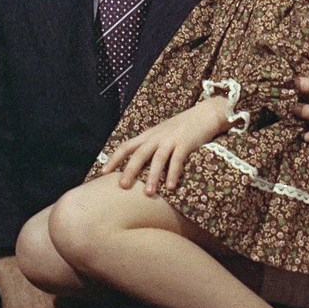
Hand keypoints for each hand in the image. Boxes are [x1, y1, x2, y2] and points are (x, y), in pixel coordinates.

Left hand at [100, 98, 231, 194]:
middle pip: (139, 154)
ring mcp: (171, 139)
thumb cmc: (184, 127)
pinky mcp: (186, 143)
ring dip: (152, 176)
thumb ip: (152, 146)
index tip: (103, 172)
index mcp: (149, 135)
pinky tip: (170, 187)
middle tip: (122, 186)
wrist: (206, 114)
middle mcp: (157, 136)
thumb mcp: (163, 134)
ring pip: (157, 159)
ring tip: (148, 193)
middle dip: (129, 170)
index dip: (114, 158)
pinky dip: (173, 174)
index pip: (126, 146)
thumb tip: (140, 166)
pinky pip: (177, 160)